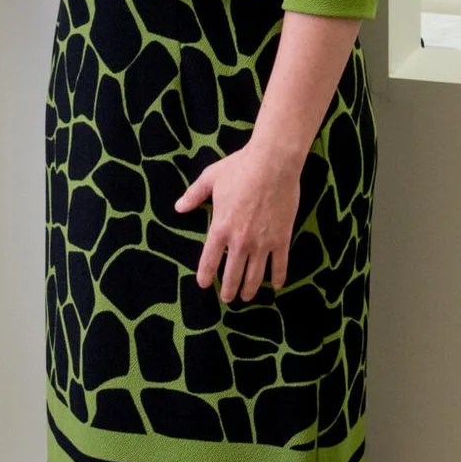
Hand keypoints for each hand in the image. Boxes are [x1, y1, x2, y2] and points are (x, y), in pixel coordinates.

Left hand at [175, 141, 303, 303]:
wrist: (273, 163)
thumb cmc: (240, 167)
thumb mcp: (210, 178)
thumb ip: (194, 195)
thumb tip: (178, 207)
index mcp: (220, 228)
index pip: (209, 260)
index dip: (206, 275)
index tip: (204, 284)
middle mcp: (240, 241)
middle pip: (233, 274)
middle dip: (229, 289)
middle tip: (227, 298)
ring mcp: (262, 242)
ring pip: (255, 275)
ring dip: (250, 289)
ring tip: (246, 297)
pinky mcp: (281, 238)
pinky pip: (280, 264)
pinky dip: (278, 277)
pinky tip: (276, 285)